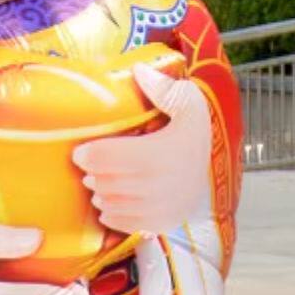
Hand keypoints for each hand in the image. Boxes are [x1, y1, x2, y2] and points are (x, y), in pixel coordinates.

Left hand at [73, 63, 213, 236]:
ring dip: (99, 191)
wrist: (214, 177)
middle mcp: (157, 185)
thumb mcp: (189, 105)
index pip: (105, 157)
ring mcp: (157, 209)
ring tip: (100, 180)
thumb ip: (164, 88)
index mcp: (159, 153)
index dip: (86, 154)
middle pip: (103, 180)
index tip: (80, 151)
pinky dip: (109, 212)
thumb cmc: (194, 137)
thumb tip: (138, 69)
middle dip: (92, 172)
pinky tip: (111, 199)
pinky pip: (120, 222)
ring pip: (108, 202)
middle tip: (91, 164)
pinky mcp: (157, 225)